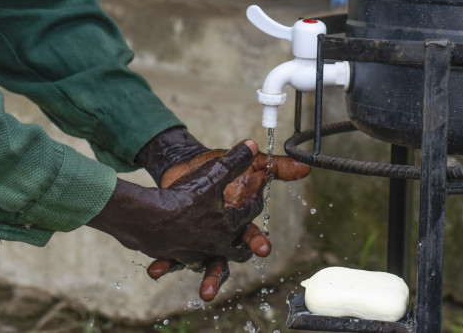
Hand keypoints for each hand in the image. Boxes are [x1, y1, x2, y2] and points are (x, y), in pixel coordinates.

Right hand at [87, 141, 264, 298]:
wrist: (149, 217)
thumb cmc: (184, 195)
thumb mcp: (213, 173)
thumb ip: (234, 161)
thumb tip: (252, 145)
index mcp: (229, 226)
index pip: (250, 213)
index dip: (255, 202)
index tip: (257, 198)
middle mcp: (215, 245)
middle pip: (238, 251)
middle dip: (245, 246)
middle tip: (250, 244)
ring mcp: (195, 254)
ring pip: (211, 264)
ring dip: (214, 266)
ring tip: (213, 263)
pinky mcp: (174, 257)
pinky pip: (181, 263)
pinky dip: (181, 261)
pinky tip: (176, 258)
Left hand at [146, 146, 310, 299]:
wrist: (189, 167)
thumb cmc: (222, 168)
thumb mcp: (251, 166)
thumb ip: (278, 167)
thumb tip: (306, 167)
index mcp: (239, 223)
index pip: (251, 235)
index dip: (257, 242)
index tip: (263, 248)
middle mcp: (223, 237)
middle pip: (227, 259)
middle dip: (219, 274)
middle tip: (213, 288)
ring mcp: (202, 242)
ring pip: (205, 266)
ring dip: (203, 280)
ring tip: (202, 294)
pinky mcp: (182, 241)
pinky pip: (174, 257)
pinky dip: (165, 265)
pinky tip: (156, 270)